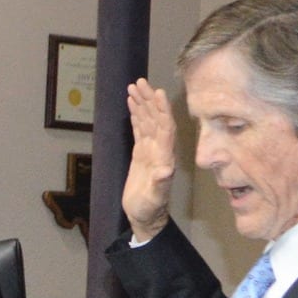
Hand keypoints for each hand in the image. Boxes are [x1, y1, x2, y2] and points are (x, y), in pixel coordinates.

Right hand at [122, 78, 177, 240]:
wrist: (145, 215)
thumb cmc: (149, 208)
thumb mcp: (154, 197)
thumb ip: (160, 183)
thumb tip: (165, 169)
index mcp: (165, 155)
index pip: (165, 126)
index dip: (161, 109)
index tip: (156, 92)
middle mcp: (160, 148)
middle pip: (156, 118)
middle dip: (148, 99)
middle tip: (139, 82)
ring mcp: (151, 149)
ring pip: (147, 120)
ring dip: (142, 103)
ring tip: (133, 86)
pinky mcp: (141, 153)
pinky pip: (139, 129)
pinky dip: (136, 115)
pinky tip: (131, 104)